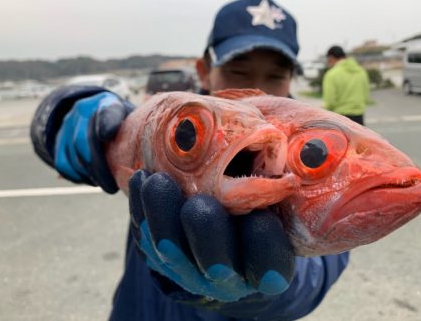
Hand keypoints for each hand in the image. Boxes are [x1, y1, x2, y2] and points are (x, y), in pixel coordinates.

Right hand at [54, 91, 133, 192]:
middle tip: (112, 186)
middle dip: (98, 167)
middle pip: (84, 141)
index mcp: (107, 104)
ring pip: (72, 155)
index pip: (105, 112)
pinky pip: (63, 163)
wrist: (93, 112)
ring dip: (90, 175)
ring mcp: (67, 124)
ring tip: (106, 185)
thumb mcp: (133, 120)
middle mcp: (83, 110)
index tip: (107, 138)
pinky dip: (77, 176)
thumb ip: (142, 133)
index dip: (106, 124)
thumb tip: (158, 154)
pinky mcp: (57, 140)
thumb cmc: (123, 123)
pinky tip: (92, 180)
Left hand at [129, 170, 294, 301]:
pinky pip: (145, 236)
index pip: (268, 266)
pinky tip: (142, 179)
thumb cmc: (259, 202)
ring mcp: (191, 269)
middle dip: (206, 233)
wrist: (225, 224)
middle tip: (199, 202)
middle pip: (216, 265)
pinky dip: (141, 207)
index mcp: (266, 264)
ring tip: (158, 181)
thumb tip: (278, 145)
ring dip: (162, 215)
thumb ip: (274, 179)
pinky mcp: (161, 256)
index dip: (263, 245)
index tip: (260, 218)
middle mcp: (229, 275)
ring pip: (171, 253)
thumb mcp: (275, 194)